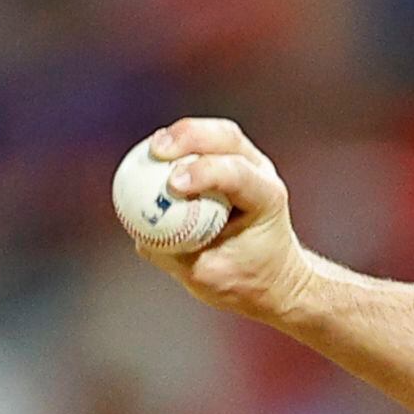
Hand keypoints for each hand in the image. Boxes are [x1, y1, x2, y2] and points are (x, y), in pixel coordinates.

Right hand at [137, 118, 316, 320]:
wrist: (273, 276)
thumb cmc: (245, 279)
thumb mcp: (209, 277)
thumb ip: (175, 255)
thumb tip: (140, 233)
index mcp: (267, 200)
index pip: (238, 174)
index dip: (205, 173)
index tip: (172, 184)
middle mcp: (262, 174)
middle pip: (228, 138)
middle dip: (191, 137)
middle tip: (157, 149)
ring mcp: (248, 164)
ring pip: (217, 134)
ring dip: (183, 134)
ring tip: (153, 148)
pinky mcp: (230, 163)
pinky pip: (202, 145)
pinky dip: (179, 146)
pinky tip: (152, 156)